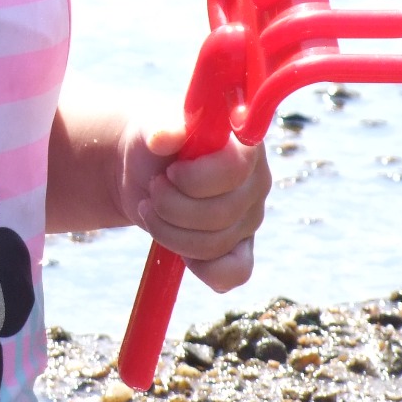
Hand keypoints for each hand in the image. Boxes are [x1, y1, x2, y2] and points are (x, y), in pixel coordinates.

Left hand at [126, 128, 270, 293]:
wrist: (144, 172)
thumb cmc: (153, 144)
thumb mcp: (151, 129)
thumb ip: (161, 128)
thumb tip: (163, 138)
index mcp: (245, 144)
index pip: (234, 170)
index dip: (195, 179)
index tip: (169, 172)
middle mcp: (257, 180)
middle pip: (222, 213)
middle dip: (172, 205)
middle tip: (152, 187)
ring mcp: (251, 216)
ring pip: (215, 244)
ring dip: (168, 231)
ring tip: (150, 206)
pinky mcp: (241, 247)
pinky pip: (234, 273)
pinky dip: (201, 269)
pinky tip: (179, 251)